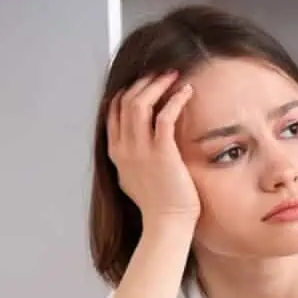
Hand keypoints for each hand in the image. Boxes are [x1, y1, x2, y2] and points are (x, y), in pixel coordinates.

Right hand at [107, 71, 199, 223]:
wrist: (166, 223)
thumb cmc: (157, 205)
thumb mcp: (131, 178)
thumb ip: (129, 159)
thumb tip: (133, 148)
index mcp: (116, 152)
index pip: (112, 110)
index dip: (127, 91)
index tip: (143, 82)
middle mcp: (124, 147)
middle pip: (126, 101)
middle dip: (143, 82)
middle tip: (160, 74)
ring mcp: (141, 149)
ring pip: (141, 103)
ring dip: (157, 85)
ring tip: (172, 76)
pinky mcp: (162, 153)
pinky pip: (164, 117)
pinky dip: (175, 100)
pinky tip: (185, 92)